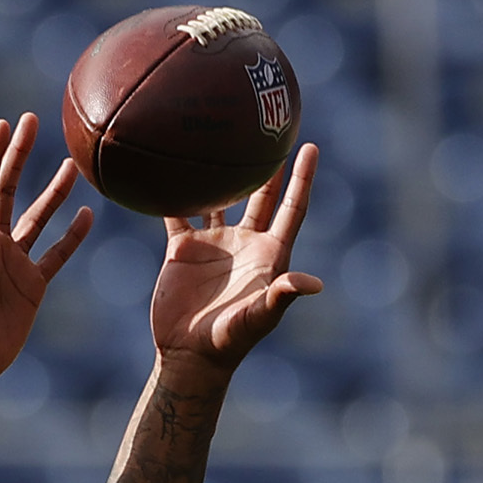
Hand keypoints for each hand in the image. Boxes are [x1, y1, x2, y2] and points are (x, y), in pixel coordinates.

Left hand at [0, 113, 92, 384]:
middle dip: (19, 156)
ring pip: (38, 218)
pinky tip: (86, 216)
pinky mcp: (32, 286)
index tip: (5, 125)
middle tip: (32, 121)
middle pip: (10, 190)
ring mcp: (15, 264)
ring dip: (52, 192)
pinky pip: (56, 254)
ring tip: (70, 165)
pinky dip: (71, 236)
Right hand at [150, 144, 323, 378]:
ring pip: (221, 197)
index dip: (302, 179)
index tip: (310, 147)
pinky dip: (174, 191)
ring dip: (223, 170)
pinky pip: (179, 212)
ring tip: (222, 133)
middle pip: (261, 195)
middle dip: (268, 165)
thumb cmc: (229, 341)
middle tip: (270, 128)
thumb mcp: (258, 318)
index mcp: (269, 254)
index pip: (291, 209)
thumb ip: (282, 296)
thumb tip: (314, 284)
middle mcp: (245, 243)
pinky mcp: (184, 249)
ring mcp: (214, 243)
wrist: (188, 355)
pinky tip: (169, 165)